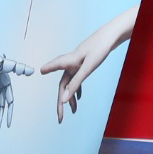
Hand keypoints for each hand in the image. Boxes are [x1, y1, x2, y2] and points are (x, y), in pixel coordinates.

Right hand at [39, 6, 138, 122]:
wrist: (112, 36)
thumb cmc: (100, 49)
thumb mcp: (88, 68)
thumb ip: (75, 83)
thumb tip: (63, 99)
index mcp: (69, 61)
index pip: (54, 67)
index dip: (48, 69)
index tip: (40, 71)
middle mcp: (71, 62)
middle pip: (62, 85)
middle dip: (61, 101)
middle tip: (60, 117)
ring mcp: (78, 64)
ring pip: (70, 83)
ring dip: (70, 97)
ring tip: (72, 111)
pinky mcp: (85, 64)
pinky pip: (77, 79)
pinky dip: (77, 89)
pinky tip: (79, 98)